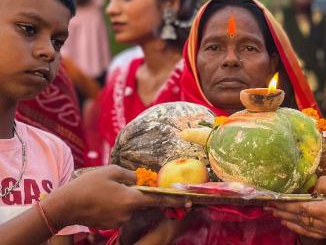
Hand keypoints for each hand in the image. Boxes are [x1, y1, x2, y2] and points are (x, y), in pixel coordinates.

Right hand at [42, 165, 190, 229]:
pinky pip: (123, 213)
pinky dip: (122, 206)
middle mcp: (129, 213)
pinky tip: (108, 198)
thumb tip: (139, 180)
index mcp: (131, 199)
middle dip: (148, 197)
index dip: (174, 200)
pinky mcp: (111, 225)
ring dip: (132, 200)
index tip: (189, 201)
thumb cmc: (88, 185)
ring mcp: (120, 221)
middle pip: (146, 204)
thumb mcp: (112, 171)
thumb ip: (130, 175)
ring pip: (133, 208)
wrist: (65, 206)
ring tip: (113, 190)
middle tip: (141, 188)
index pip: (159, 200)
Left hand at [266, 176, 325, 239]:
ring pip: (305, 227)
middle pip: (300, 219)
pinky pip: (313, 232)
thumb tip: (310, 186)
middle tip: (267, 205)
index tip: (272, 198)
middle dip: (283, 211)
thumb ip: (325, 183)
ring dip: (289, 220)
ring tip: (276, 214)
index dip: (285, 203)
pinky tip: (294, 224)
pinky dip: (300, 228)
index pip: (301, 208)